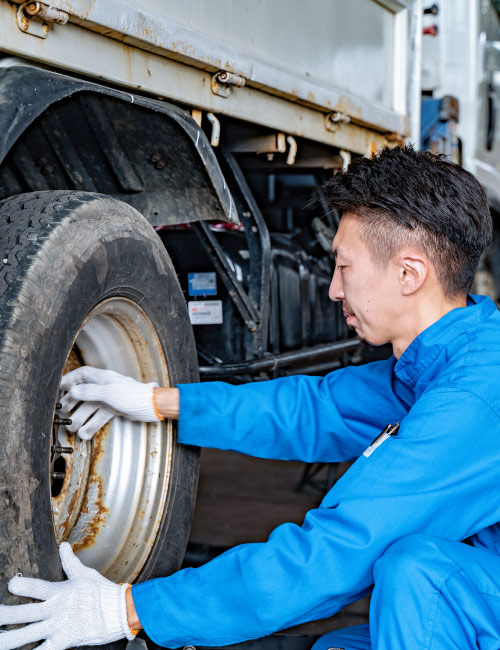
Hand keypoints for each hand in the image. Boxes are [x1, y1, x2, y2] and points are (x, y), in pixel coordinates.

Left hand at [0, 542, 134, 649]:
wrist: (120, 612)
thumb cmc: (102, 592)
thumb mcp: (85, 574)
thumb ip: (70, 562)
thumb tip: (63, 545)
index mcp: (60, 592)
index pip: (36, 587)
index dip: (21, 586)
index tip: (10, 583)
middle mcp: (56, 610)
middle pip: (24, 613)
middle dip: (4, 615)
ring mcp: (58, 628)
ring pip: (27, 636)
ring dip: (8, 639)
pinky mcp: (63, 642)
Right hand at [59, 366, 161, 439]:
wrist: (151, 406)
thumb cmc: (134, 395)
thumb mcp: (109, 393)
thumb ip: (90, 392)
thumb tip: (73, 391)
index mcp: (103, 378)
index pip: (82, 375)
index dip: (70, 380)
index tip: (59, 389)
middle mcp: (105, 387)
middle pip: (83, 392)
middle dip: (72, 402)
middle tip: (63, 412)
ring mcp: (110, 398)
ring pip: (90, 408)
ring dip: (81, 418)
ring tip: (73, 428)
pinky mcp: (115, 409)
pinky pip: (99, 417)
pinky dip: (92, 425)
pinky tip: (85, 434)